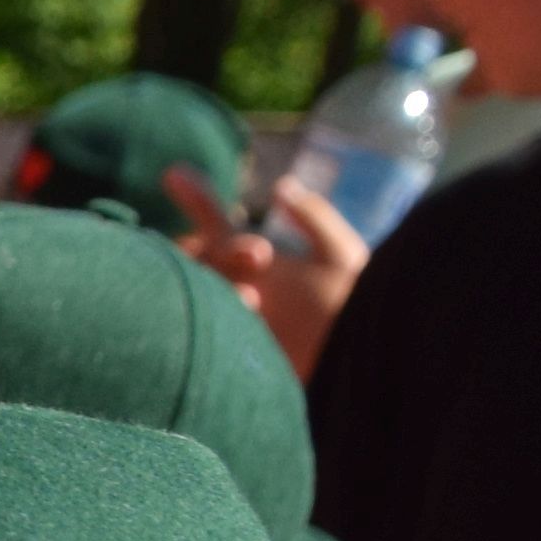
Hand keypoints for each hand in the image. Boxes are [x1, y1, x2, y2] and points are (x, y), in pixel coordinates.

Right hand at [183, 176, 367, 372]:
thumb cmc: (356, 312)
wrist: (366, 368)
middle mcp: (240, 290)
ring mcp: (234, 321)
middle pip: (201, 259)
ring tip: (254, 296)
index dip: (196, 199)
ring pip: (202, 291)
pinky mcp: (235, 354)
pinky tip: (251, 309)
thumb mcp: (343, 256)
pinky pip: (210, 327)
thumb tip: (279, 187)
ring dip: (222, 284)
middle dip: (222, 253)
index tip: (174, 173)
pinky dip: (226, 314)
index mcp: (261, 267)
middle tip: (260, 256)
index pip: (216, 227)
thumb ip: (314, 218)